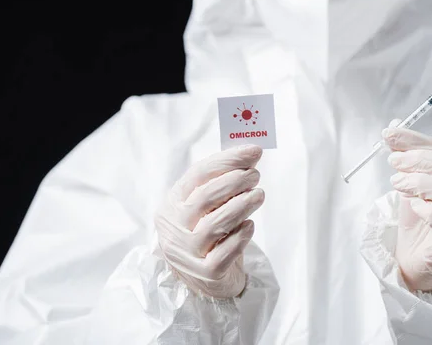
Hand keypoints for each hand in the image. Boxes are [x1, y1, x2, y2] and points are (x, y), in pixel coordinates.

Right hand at [155, 144, 264, 297]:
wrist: (204, 279)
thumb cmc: (208, 233)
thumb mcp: (207, 206)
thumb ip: (223, 182)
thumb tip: (251, 154)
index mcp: (173, 204)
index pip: (198, 174)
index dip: (227, 160)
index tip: (253, 151)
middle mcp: (174, 228)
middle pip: (205, 198)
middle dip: (235, 181)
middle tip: (255, 175)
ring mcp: (187, 253)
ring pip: (215, 225)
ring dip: (242, 205)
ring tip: (258, 195)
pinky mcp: (205, 274)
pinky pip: (224, 253)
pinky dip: (240, 237)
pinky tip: (249, 226)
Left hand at [382, 121, 431, 291]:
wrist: (416, 261)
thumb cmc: (420, 220)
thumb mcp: (412, 184)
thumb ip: (407, 157)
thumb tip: (393, 125)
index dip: (418, 141)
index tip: (389, 135)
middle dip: (420, 161)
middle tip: (393, 163)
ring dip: (419, 183)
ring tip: (397, 184)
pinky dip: (426, 210)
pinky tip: (412, 205)